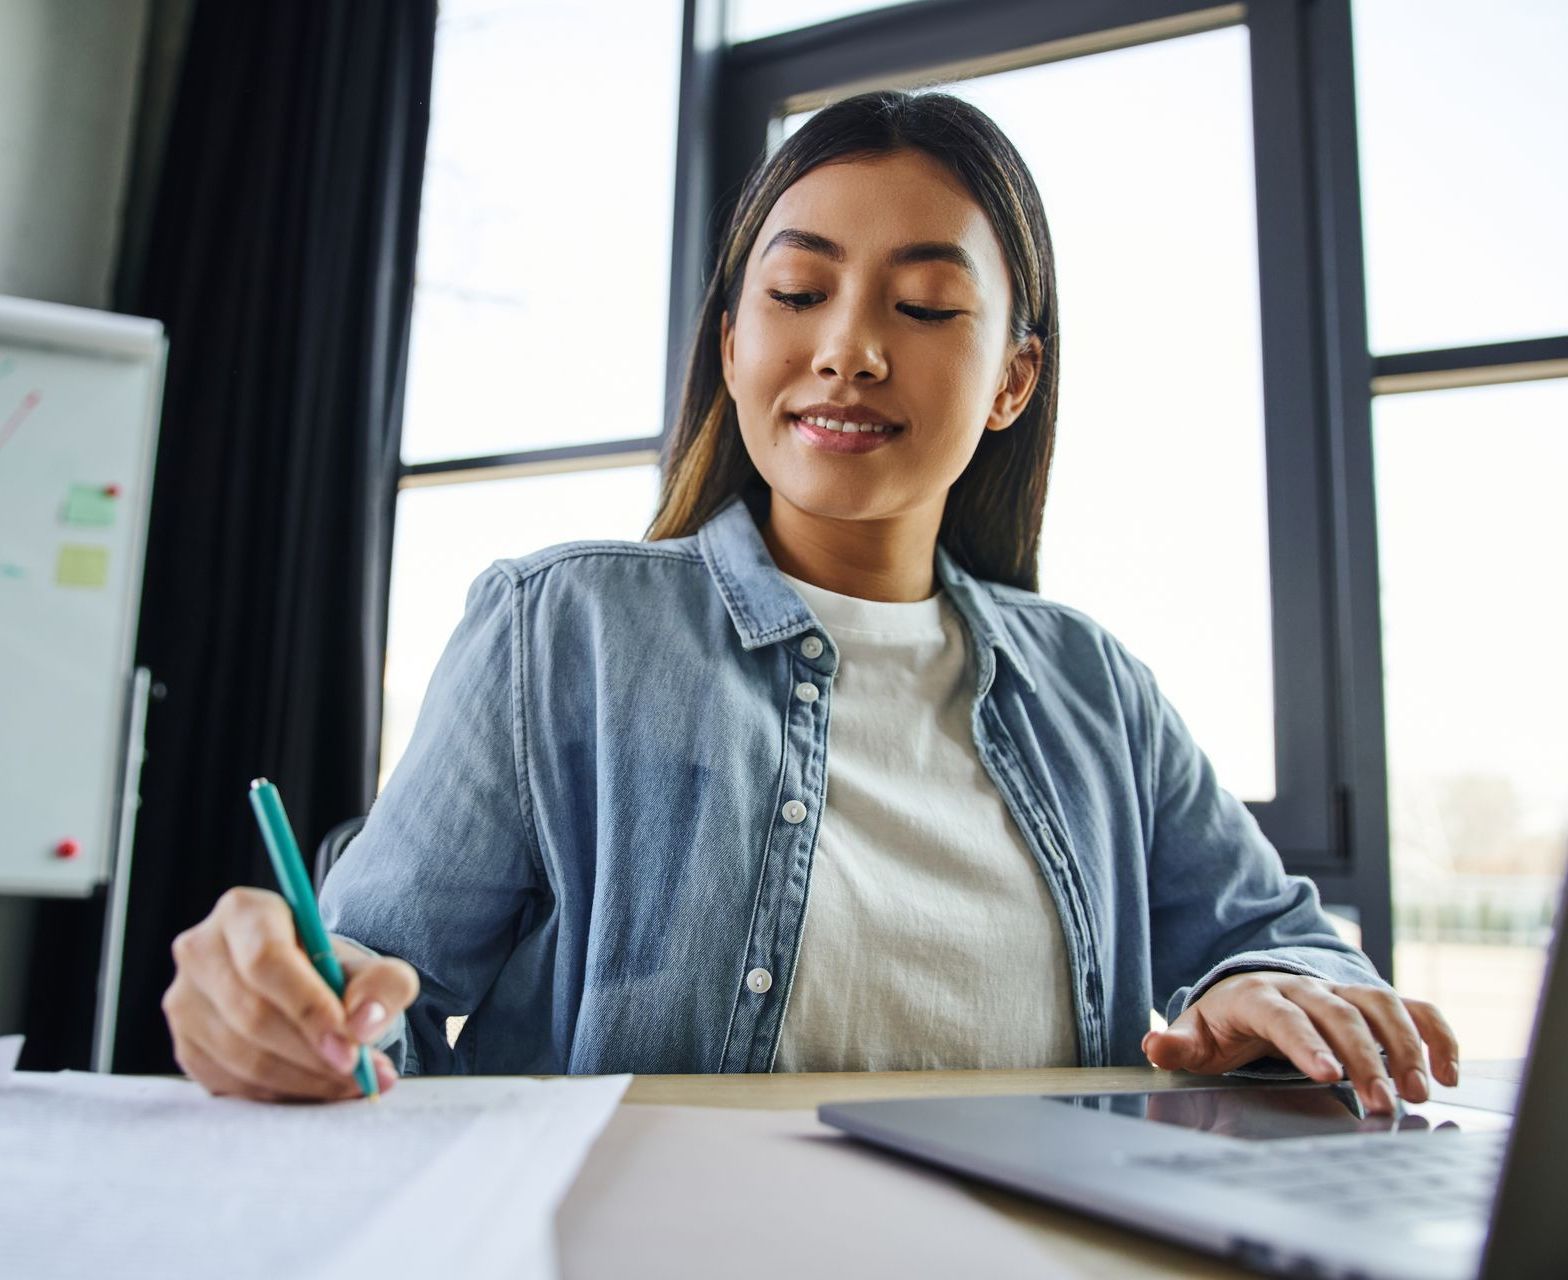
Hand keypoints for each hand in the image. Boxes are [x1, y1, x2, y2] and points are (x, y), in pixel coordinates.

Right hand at [163, 886, 419, 1101]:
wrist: (304, 993)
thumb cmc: (335, 973)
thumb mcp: (374, 968)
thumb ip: (384, 986)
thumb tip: (363, 1024)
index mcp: (244, 911)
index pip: (267, 961)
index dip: (309, 1008)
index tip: (350, 1048)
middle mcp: (201, 950)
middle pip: (253, 1015)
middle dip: (313, 1054)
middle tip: (360, 1072)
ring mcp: (184, 1001)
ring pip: (242, 1056)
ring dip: (303, 1080)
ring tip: (351, 1082)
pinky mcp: (185, 1046)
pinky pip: (231, 1083)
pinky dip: (280, 1095)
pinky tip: (317, 1088)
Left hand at [1141, 971, 1459, 1115]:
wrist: (1251, 991)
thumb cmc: (1225, 1022)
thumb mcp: (1196, 1033)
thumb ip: (1177, 1043)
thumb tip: (1154, 1045)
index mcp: (1258, 996)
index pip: (1284, 1016)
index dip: (1306, 1042)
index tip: (1328, 1074)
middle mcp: (1305, 987)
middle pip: (1340, 1015)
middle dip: (1366, 1058)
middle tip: (1385, 1104)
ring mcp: (1341, 990)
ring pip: (1381, 1006)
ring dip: (1406, 1047)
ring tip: (1421, 1092)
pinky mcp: (1370, 1000)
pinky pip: (1411, 1008)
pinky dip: (1435, 1034)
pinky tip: (1450, 1071)